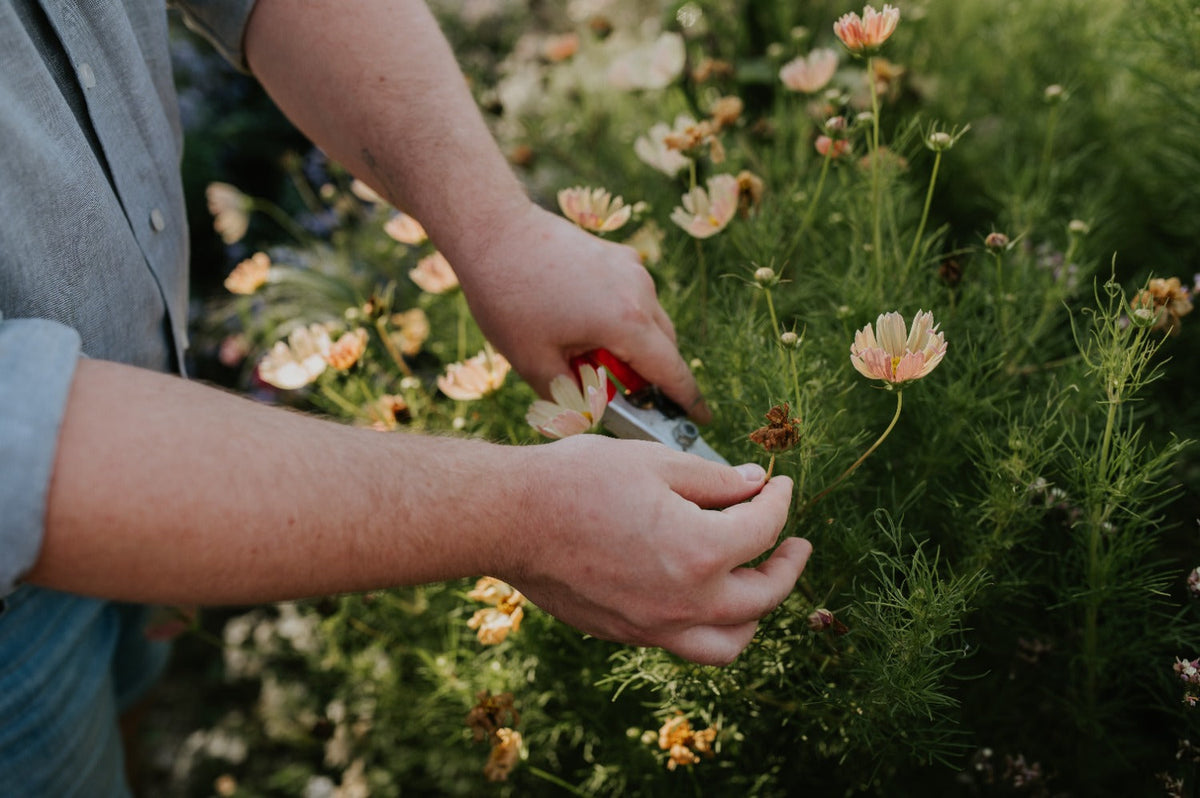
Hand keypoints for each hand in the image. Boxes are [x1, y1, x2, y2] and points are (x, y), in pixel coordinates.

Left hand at [451, 204, 711, 422]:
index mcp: (626, 323)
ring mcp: (631, 269)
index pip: (672, 372)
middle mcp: (639, 292)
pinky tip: (584, 324)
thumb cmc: (509, 298)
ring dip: (636, 346)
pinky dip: (624, 319)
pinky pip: (635, 297)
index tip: (700, 419)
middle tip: (629, 398)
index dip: (688, 401)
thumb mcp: (533, 363)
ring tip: (593, 360)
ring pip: (652, 321)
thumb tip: (589, 417)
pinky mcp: (619, 255)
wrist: (494, 232)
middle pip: (666, 347)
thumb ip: (569, 398)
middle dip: (655, 376)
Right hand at [500, 436, 811, 664]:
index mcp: (700, 551)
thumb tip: (755, 483)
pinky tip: (701, 594)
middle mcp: (685, 601)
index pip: (764, 529)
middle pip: (763, 596)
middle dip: (788, 565)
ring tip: (759, 587)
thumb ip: (715, 480)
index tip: (780, 484)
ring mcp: (654, 626)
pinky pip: (684, 643)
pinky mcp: (625, 633)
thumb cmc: (577, 481)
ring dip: (754, 616)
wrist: (509, 518)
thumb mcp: (656, 463)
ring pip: (728, 643)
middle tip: (796, 544)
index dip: (780, 500)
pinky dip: (708, 625)